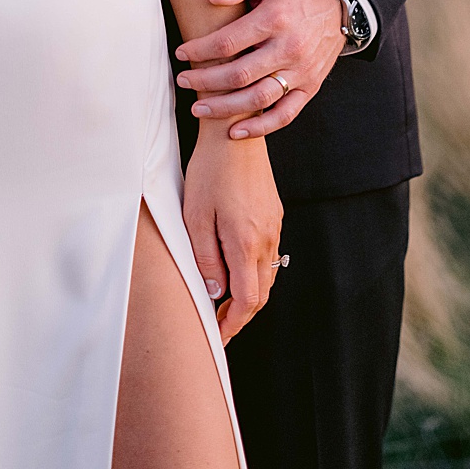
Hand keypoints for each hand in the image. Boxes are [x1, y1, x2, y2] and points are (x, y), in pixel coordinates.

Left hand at [175, 0, 344, 140]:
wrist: (338, 6)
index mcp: (276, 19)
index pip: (229, 42)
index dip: (200, 50)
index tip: (182, 53)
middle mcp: (289, 48)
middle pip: (239, 74)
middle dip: (205, 81)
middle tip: (184, 81)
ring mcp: (301, 71)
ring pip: (259, 98)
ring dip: (225, 108)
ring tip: (199, 108)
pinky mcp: (310, 87)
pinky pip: (285, 115)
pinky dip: (260, 127)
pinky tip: (236, 131)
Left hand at [183, 125, 282, 342]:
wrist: (235, 131)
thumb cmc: (210, 171)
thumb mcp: (195, 216)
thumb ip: (205, 258)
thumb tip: (213, 292)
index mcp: (246, 243)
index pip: (246, 301)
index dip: (232, 325)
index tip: (217, 336)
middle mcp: (267, 238)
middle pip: (261, 293)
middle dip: (240, 314)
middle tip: (218, 324)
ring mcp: (274, 225)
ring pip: (268, 275)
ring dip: (249, 294)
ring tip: (224, 300)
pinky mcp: (274, 214)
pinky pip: (269, 254)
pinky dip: (255, 271)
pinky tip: (237, 268)